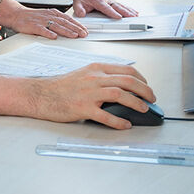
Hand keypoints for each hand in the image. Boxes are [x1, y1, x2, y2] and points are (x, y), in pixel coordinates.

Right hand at [0, 0, 87, 38]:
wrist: (16, 14)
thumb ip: (56, 21)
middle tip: (83, 34)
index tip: (85, 30)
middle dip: (75, 28)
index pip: (68, 19)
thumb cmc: (31, 17)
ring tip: (74, 35)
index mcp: (52, 13)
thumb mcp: (46, 16)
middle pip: (64, 22)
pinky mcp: (33, 26)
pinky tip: (54, 37)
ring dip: (66, 31)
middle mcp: (48, 16)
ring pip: (56, 26)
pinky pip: (42, 30)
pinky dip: (48, 33)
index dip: (77, 24)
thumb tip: (69, 29)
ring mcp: (41, 21)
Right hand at [34, 62, 155, 124]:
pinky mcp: (83, 108)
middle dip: (145, 90)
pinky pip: (106, 115)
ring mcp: (89, 93)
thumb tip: (121, 87)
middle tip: (152, 99)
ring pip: (120, 94)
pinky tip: (125, 125)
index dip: (142, 79)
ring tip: (144, 109)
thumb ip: (101, 78)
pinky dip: (119, 121)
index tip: (147, 86)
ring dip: (136, 103)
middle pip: (128, 81)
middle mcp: (94, 78)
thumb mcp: (84, 74)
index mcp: (96, 68)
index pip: (127, 70)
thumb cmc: (61, 86)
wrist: (41, 94)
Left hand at [67, 0, 138, 18]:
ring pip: (121, 6)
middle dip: (125, 12)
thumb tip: (81, 14)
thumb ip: (79, 9)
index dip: (112, 12)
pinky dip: (129, 9)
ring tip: (135, 15)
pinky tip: (134, 12)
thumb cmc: (82, 0)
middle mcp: (105, 0)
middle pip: (116, 6)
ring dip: (128, 10)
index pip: (106, 7)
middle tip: (131, 17)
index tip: (118, 17)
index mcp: (97, 0)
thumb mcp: (77, 4)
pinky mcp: (113, 3)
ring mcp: (110, 1)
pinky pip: (122, 6)